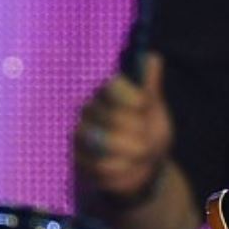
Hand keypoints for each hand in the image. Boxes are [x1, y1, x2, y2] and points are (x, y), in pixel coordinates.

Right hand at [72, 53, 172, 198]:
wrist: (145, 165)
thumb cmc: (149, 130)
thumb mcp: (154, 109)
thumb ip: (149, 87)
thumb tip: (153, 58)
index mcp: (102, 90)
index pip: (108, 84)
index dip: (128, 96)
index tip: (143, 104)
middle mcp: (83, 108)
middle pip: (111, 117)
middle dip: (137, 132)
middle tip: (147, 139)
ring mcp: (76, 134)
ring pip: (105, 143)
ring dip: (131, 153)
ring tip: (140, 153)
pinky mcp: (75, 159)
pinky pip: (101, 166)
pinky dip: (123, 170)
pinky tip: (129, 166)